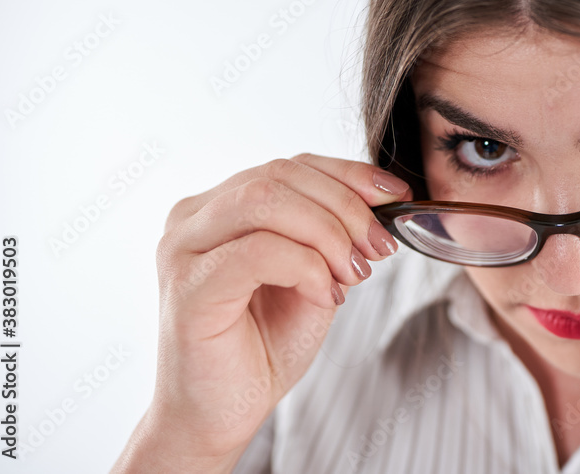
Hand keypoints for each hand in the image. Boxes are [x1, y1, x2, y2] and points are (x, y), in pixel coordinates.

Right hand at [122, 154, 410, 463]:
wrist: (223, 413)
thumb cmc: (262, 344)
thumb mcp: (314, 274)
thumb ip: (332, 233)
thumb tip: (382, 198)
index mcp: (220, 207)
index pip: (291, 166)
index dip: (349, 174)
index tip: (396, 195)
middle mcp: (194, 218)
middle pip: (280, 175)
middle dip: (345, 206)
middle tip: (378, 248)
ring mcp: (183, 248)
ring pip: (267, 200)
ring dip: (328, 233)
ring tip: (353, 272)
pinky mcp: (188, 287)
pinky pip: (258, 250)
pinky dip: (306, 266)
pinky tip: (326, 295)